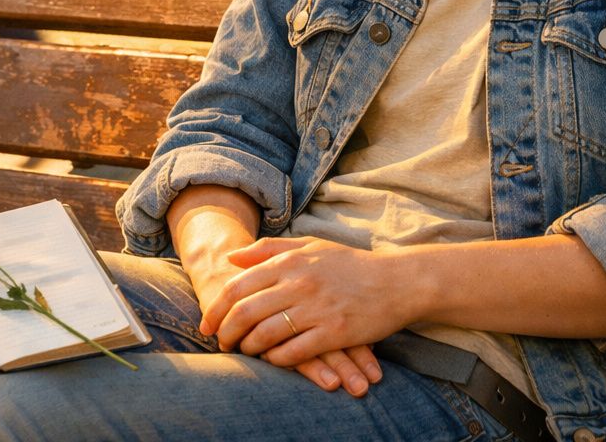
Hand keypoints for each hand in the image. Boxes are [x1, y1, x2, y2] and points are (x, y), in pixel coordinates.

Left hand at [203, 236, 398, 396]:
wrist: (397, 282)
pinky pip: (292, 352)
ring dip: (249, 348)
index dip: (216, 309)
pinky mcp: (334, 333)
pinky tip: (273, 359)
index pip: (238, 286)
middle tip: (222, 343)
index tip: (207, 325)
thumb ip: (270, 249)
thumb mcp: (311, 246)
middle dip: (226, 333)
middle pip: (245, 313)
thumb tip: (231, 256)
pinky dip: (276, 359)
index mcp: (290, 261)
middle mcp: (299, 283)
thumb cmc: (351, 264)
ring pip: (265, 335)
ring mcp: (316, 309)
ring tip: (246, 352)